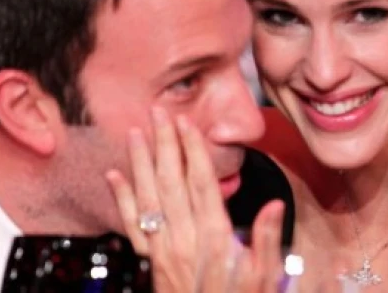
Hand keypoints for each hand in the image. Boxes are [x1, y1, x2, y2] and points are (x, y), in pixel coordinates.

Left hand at [106, 107, 286, 291]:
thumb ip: (268, 241)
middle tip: (158, 112)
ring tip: (135, 132)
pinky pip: (130, 224)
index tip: (187, 124)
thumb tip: (274, 204)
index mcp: (214, 238)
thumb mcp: (263, 279)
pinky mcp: (148, 260)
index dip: (194, 152)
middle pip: (171, 182)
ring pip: (148, 197)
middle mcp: (184, 238)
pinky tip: (114, 175)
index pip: (202, 184)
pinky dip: (121, 198)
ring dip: (140, 162)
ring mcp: (162, 249)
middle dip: (165, 145)